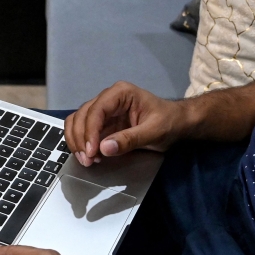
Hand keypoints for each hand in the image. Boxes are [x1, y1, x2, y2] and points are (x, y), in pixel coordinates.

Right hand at [65, 82, 188, 165]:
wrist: (177, 123)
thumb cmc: (169, 123)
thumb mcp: (154, 132)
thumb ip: (129, 140)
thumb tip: (104, 148)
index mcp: (120, 93)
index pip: (96, 110)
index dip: (89, 131)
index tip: (91, 152)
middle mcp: (108, 98)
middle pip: (82, 115)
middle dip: (80, 138)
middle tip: (88, 161)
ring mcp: (104, 110)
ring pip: (78, 121)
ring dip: (77, 141)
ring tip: (87, 160)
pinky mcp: (103, 122)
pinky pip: (84, 129)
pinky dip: (81, 142)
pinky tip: (90, 156)